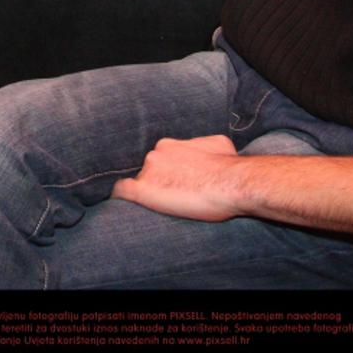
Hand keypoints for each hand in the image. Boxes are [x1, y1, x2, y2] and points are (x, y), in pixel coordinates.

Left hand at [111, 135, 243, 221]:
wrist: (231, 183)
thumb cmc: (228, 165)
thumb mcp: (218, 144)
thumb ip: (201, 145)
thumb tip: (205, 151)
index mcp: (168, 145)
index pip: (158, 160)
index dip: (164, 173)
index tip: (171, 183)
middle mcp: (154, 155)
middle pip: (147, 172)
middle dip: (156, 183)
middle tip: (169, 198)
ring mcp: (147, 172)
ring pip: (138, 183)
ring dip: (147, 193)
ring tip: (159, 207)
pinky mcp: (143, 191)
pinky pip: (122, 192)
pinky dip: (122, 198)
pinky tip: (122, 206)